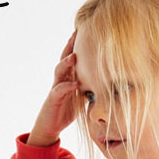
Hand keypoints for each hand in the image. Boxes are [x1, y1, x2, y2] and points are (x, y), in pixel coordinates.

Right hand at [27, 28, 80, 145]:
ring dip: (67, 63)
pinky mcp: (53, 99)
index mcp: (68, 77)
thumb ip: (90, 88)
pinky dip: (67, 87)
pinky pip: (59, 91)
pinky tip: (75, 84)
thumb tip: (107, 83)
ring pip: (59, 71)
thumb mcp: (82, 98)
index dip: (79, 45)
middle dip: (70, 45)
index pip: (74, 58)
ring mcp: (56, 88)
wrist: (50, 126)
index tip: (89, 32)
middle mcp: (61, 79)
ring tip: (75, 56)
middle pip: (65, 58)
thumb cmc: (66, 111)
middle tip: (77, 32)